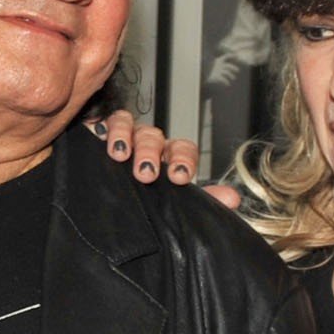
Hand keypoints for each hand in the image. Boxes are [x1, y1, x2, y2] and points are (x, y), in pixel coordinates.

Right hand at [88, 109, 232, 205]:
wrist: (106, 211)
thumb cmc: (143, 205)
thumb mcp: (174, 206)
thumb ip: (203, 201)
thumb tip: (232, 198)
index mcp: (169, 160)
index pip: (183, 149)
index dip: (183, 160)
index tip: (178, 178)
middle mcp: (148, 145)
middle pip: (155, 137)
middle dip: (151, 153)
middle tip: (145, 174)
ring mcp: (125, 137)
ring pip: (131, 125)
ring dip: (126, 138)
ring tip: (119, 156)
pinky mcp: (100, 135)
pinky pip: (107, 122)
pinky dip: (107, 128)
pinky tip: (100, 140)